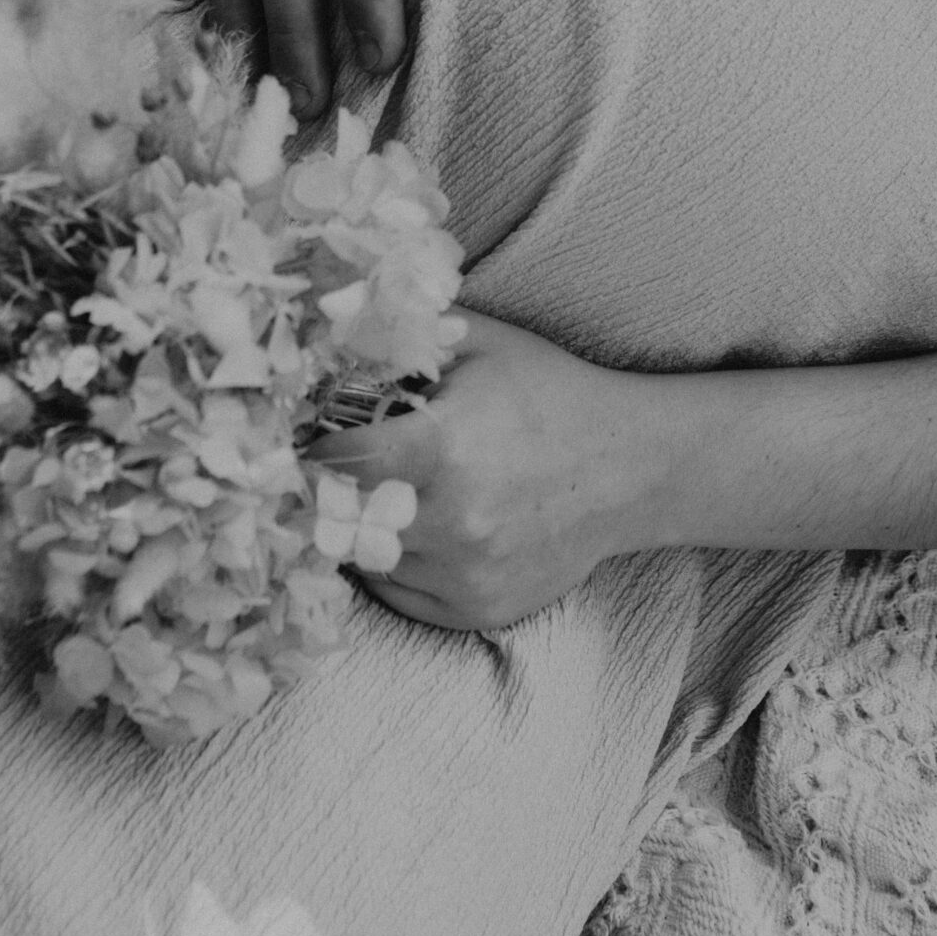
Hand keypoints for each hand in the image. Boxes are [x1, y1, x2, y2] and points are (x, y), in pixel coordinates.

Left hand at [308, 312, 666, 629]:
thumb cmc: (549, 394)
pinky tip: (418, 526)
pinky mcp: (476, 610)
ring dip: (361, 529)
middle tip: (333, 469)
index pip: (332, 463)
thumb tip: (325, 325)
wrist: (631, 466)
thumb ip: (402, 333)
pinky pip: (398, 594)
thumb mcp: (479, 342)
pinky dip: (393, 564)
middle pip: (339, 518)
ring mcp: (463, 574)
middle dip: (327, 493)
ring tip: (385, 492)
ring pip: (365, 561)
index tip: (305, 435)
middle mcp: (449, 522)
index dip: (312, 447)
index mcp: (442, 449)